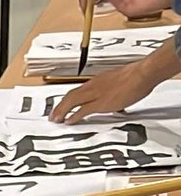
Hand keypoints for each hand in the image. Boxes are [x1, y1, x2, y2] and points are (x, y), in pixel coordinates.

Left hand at [50, 56, 168, 122]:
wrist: (142, 73)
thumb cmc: (135, 76)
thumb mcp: (120, 81)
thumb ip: (113, 90)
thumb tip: (115, 98)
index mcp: (98, 81)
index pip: (78, 90)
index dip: (68, 99)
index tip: (62, 106)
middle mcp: (93, 86)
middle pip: (71, 96)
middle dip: (60, 106)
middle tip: (53, 116)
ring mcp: (96, 94)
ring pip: (72, 102)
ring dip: (62, 111)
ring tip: (55, 120)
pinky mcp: (100, 103)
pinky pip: (82, 110)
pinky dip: (74, 116)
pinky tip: (69, 121)